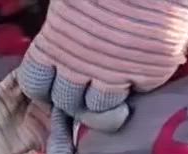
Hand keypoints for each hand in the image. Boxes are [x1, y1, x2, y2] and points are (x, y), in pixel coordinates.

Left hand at [19, 0, 187, 153]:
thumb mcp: (71, 1)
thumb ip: (64, 30)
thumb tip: (59, 57)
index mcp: (54, 42)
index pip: (36, 83)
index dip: (46, 87)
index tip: (55, 86)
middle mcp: (79, 64)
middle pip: (67, 103)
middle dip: (76, 99)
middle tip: (89, 89)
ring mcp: (115, 71)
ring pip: (101, 109)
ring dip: (107, 102)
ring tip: (117, 86)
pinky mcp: (151, 71)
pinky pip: (140, 92)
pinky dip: (142, 84)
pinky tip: (144, 65)